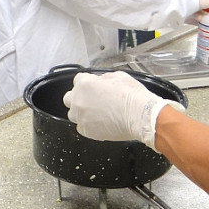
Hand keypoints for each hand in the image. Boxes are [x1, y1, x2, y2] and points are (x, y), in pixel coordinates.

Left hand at [63, 71, 183, 150]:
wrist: (140, 115)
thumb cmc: (132, 96)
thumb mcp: (118, 76)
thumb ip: (103, 79)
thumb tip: (101, 82)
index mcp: (85, 84)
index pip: (77, 80)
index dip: (86, 83)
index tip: (93, 88)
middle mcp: (79, 100)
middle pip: (69, 98)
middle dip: (79, 98)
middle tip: (92, 101)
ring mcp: (81, 117)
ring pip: (73, 114)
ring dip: (81, 113)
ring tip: (96, 114)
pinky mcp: (86, 131)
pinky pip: (81, 127)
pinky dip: (88, 126)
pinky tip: (100, 123)